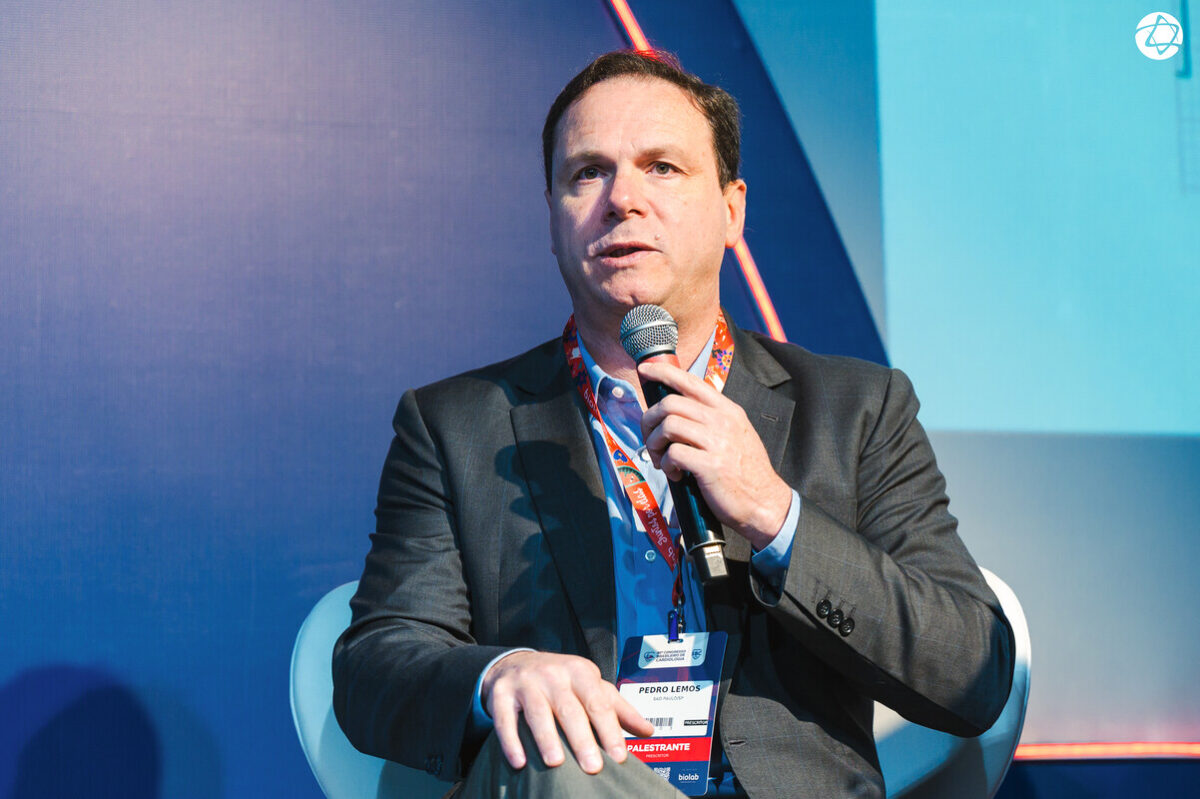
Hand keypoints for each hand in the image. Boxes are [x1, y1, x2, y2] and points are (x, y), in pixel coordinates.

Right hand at [481, 651, 654, 773]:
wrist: (514, 663)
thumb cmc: (560, 681)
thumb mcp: (590, 686)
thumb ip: (618, 709)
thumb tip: (648, 731)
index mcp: (580, 672)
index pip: (599, 703)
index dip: (609, 730)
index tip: (619, 756)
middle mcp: (554, 674)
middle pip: (570, 709)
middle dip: (582, 739)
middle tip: (592, 766)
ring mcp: (526, 682)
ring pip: (537, 712)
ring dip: (547, 738)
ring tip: (555, 763)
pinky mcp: (501, 693)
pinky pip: (505, 718)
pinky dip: (511, 740)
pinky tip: (519, 761)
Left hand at [638, 359, 791, 550]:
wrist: (765, 502)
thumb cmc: (746, 472)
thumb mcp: (735, 434)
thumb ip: (711, 420)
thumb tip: (677, 412)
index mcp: (728, 410)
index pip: (691, 381)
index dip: (664, 372)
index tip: (645, 370)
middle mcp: (722, 421)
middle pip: (670, 403)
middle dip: (649, 420)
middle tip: (650, 439)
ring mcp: (717, 442)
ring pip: (668, 425)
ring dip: (654, 443)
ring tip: (661, 459)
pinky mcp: (709, 465)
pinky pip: (673, 453)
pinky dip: (666, 464)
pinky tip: (675, 474)